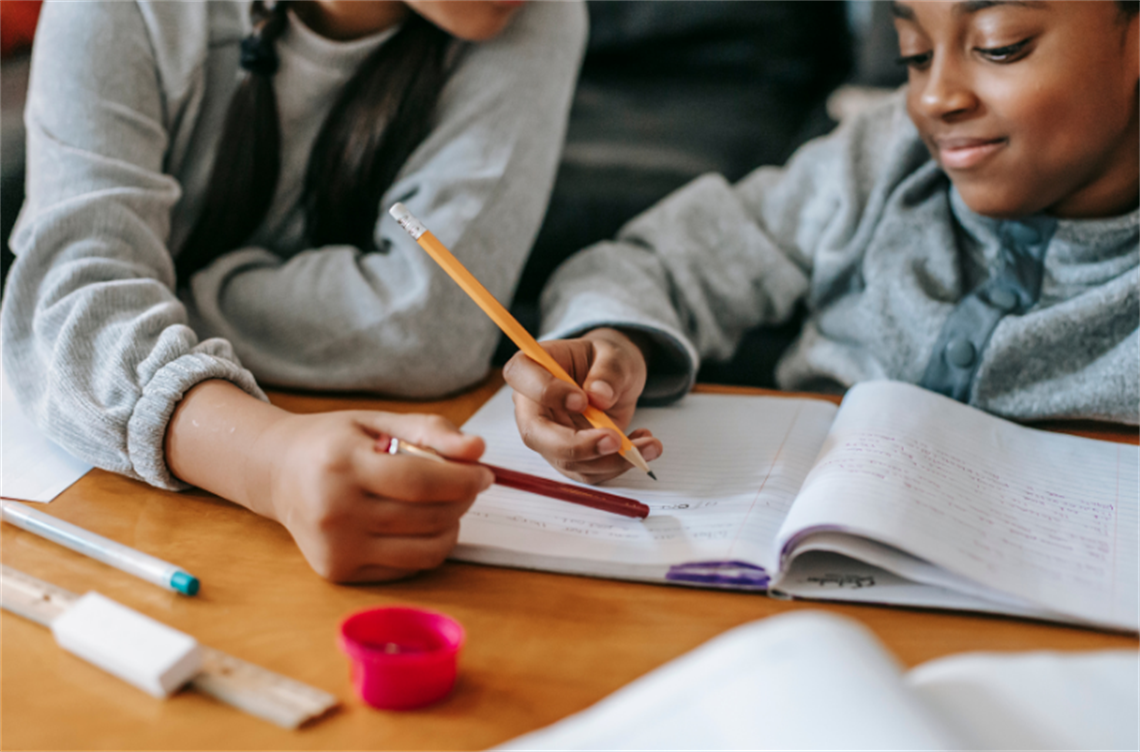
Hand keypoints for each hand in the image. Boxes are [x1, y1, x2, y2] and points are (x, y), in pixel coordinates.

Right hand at [249, 411, 493, 581]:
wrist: (278, 473)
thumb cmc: (333, 443)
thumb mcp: (378, 421)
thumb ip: (430, 430)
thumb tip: (477, 450)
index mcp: (341, 464)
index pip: (419, 481)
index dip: (462, 479)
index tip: (484, 473)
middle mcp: (334, 510)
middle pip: (426, 517)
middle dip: (462, 500)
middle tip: (469, 484)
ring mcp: (334, 547)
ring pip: (424, 549)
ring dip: (451, 526)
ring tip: (447, 504)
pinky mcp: (338, 571)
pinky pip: (407, 567)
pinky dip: (426, 546)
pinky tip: (418, 524)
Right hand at [502, 328, 661, 483]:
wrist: (615, 379)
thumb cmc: (606, 360)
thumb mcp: (614, 354)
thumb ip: (608, 370)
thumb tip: (599, 396)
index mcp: (533, 367)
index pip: (521, 376)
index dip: (546, 391)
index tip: (581, 399)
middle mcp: (533, 405)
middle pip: (535, 433)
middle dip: (576, 445)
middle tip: (614, 440)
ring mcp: (548, 436)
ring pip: (566, 461)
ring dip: (610, 460)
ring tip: (648, 445)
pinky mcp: (568, 457)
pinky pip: (588, 472)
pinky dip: (618, 465)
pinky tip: (640, 446)